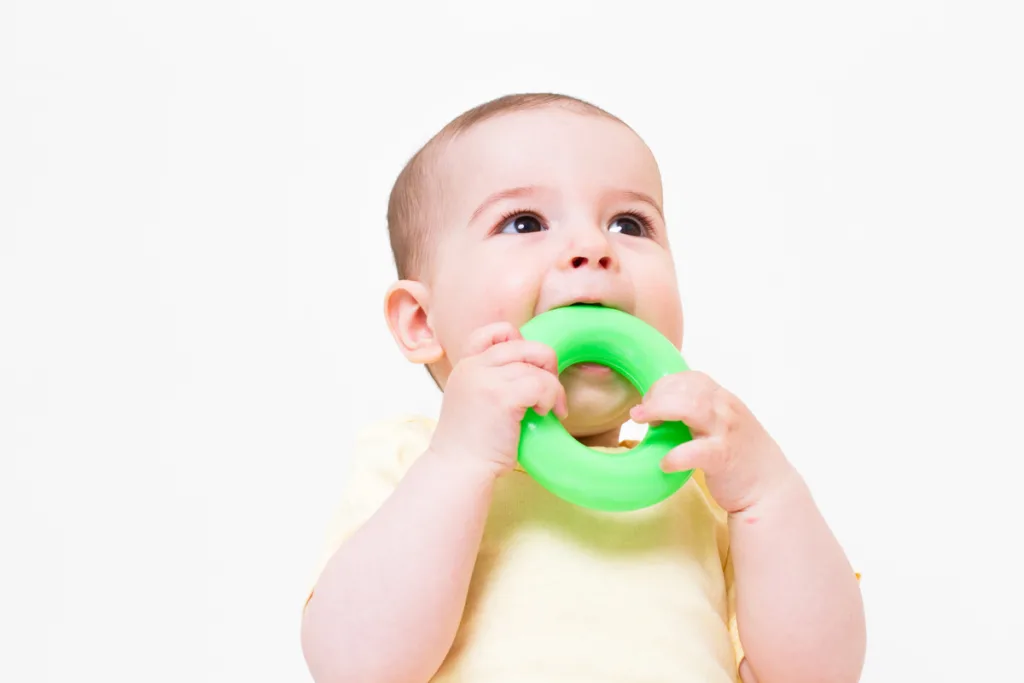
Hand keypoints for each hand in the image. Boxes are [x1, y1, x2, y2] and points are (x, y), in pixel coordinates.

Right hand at [428, 322, 568, 477]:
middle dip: (545, 364)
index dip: (520, 342)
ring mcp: (486, 380)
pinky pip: (541, 384)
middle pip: (524, 344)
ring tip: (549, 409)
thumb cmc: (472, 444)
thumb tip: (532, 368)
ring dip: (552, 388)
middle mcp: (473, 367)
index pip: (496, 331)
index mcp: (466, 365)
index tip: (527, 370)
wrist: (458, 469)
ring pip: (537, 367)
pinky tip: (544, 414)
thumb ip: (492, 379)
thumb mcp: (474, 399)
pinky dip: (551, 397)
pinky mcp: (501, 397)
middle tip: (549, 390)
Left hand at [629, 371, 793, 512]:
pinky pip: (696, 451)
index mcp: (723, 400)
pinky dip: (676, 455)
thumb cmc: (740, 457)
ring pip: (690, 407)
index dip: (665, 385)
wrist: (771, 489)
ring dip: (660, 411)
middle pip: (687, 387)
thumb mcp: (722, 425)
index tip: (650, 402)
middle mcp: (726, 410)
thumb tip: (663, 407)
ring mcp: (726, 433)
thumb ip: (700, 412)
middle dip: (657, 395)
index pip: (691, 378)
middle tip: (640, 414)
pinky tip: (665, 463)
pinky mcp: (724, 458)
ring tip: (645, 425)